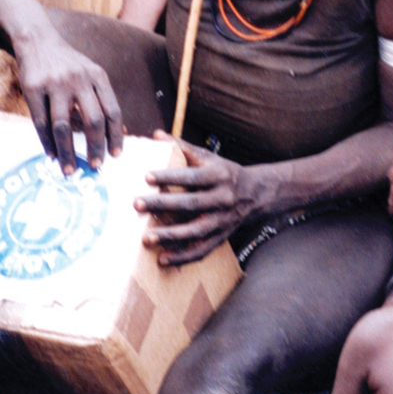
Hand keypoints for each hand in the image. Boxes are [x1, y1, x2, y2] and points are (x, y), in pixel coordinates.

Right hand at [14, 29, 122, 173]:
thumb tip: (119, 133)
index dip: (116, 136)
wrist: (37, 40)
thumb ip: (102, 99)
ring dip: (68, 151)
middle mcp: (79, 80)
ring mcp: (55, 84)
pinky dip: (47, 142)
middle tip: (95, 166)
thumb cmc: (68, 64)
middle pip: (93, 121)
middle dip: (95, 147)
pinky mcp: (33, 88)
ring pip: (63, 126)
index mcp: (98, 77)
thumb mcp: (91, 74)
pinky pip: (41, 122)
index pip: (112, 111)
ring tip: (69, 169)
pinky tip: (52, 154)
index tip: (116, 155)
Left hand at [137, 136, 252, 264]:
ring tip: (146, 238)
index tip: (147, 176)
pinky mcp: (221, 237)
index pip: (192, 176)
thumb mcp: (208, 157)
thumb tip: (156, 135)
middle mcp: (222, 198)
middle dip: (163, 205)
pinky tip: (162, 259)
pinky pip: (201, 250)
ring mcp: (222, 221)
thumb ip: (182, 147)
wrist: (255, 194)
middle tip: (137, 204)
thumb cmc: (224, 173)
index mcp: (219, 176)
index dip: (170, 177)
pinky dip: (182, 257)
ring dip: (171, 236)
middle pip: (191, 203)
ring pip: (196, 231)